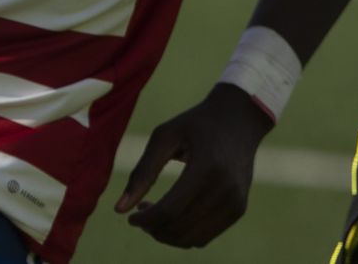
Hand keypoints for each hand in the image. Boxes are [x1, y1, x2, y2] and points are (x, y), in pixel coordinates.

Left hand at [115, 84, 272, 247]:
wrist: (239, 118)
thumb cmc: (195, 124)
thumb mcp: (165, 136)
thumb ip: (142, 172)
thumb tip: (119, 210)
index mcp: (207, 167)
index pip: (170, 210)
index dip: (145, 220)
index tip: (131, 218)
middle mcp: (226, 188)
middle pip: (179, 228)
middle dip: (153, 228)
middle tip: (141, 211)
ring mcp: (235, 201)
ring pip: (191, 239)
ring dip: (167, 235)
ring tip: (155, 213)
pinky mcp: (238, 209)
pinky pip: (205, 237)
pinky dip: (184, 234)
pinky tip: (174, 215)